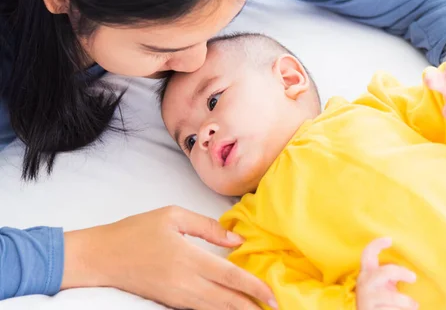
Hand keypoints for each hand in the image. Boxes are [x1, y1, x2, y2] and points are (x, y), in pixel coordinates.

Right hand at [62, 206, 276, 309]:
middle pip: (226, 301)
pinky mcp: (168, 302)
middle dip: (252, 307)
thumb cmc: (136, 231)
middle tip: (275, 308)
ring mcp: (176, 296)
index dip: (254, 287)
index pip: (229, 276)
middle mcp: (184, 283)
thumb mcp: (172, 216)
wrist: (101, 257)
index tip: (273, 295)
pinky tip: (228, 309)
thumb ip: (208, 227)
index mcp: (187, 258)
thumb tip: (237, 240)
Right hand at [357, 238, 417, 309]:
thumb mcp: (382, 285)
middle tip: (414, 278)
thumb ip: (391, 275)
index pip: (367, 254)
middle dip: (402, 273)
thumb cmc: (379, 301)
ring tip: (414, 305)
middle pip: (385, 271)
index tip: (390, 239)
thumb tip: (411, 267)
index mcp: (367, 273)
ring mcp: (367, 298)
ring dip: (406, 302)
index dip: (377, 244)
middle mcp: (364, 283)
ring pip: (392, 297)